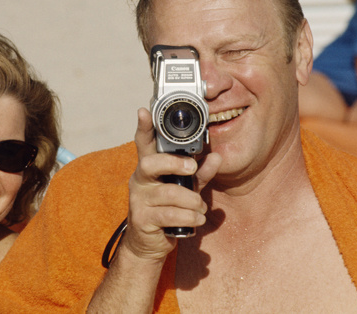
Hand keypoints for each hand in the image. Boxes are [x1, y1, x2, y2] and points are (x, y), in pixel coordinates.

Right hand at [121, 108, 221, 261]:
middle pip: (149, 163)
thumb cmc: (168, 209)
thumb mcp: (186, 188)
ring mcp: (139, 200)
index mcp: (149, 168)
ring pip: (168, 193)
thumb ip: (200, 173)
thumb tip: (217, 156)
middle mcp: (140, 180)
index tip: (144, 111)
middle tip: (192, 167)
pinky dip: (189, 217)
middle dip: (173, 163)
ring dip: (192, 200)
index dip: (143, 127)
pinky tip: (196, 219)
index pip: (143, 144)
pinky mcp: (142, 219)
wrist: (148, 244)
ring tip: (200, 207)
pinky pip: (170, 215)